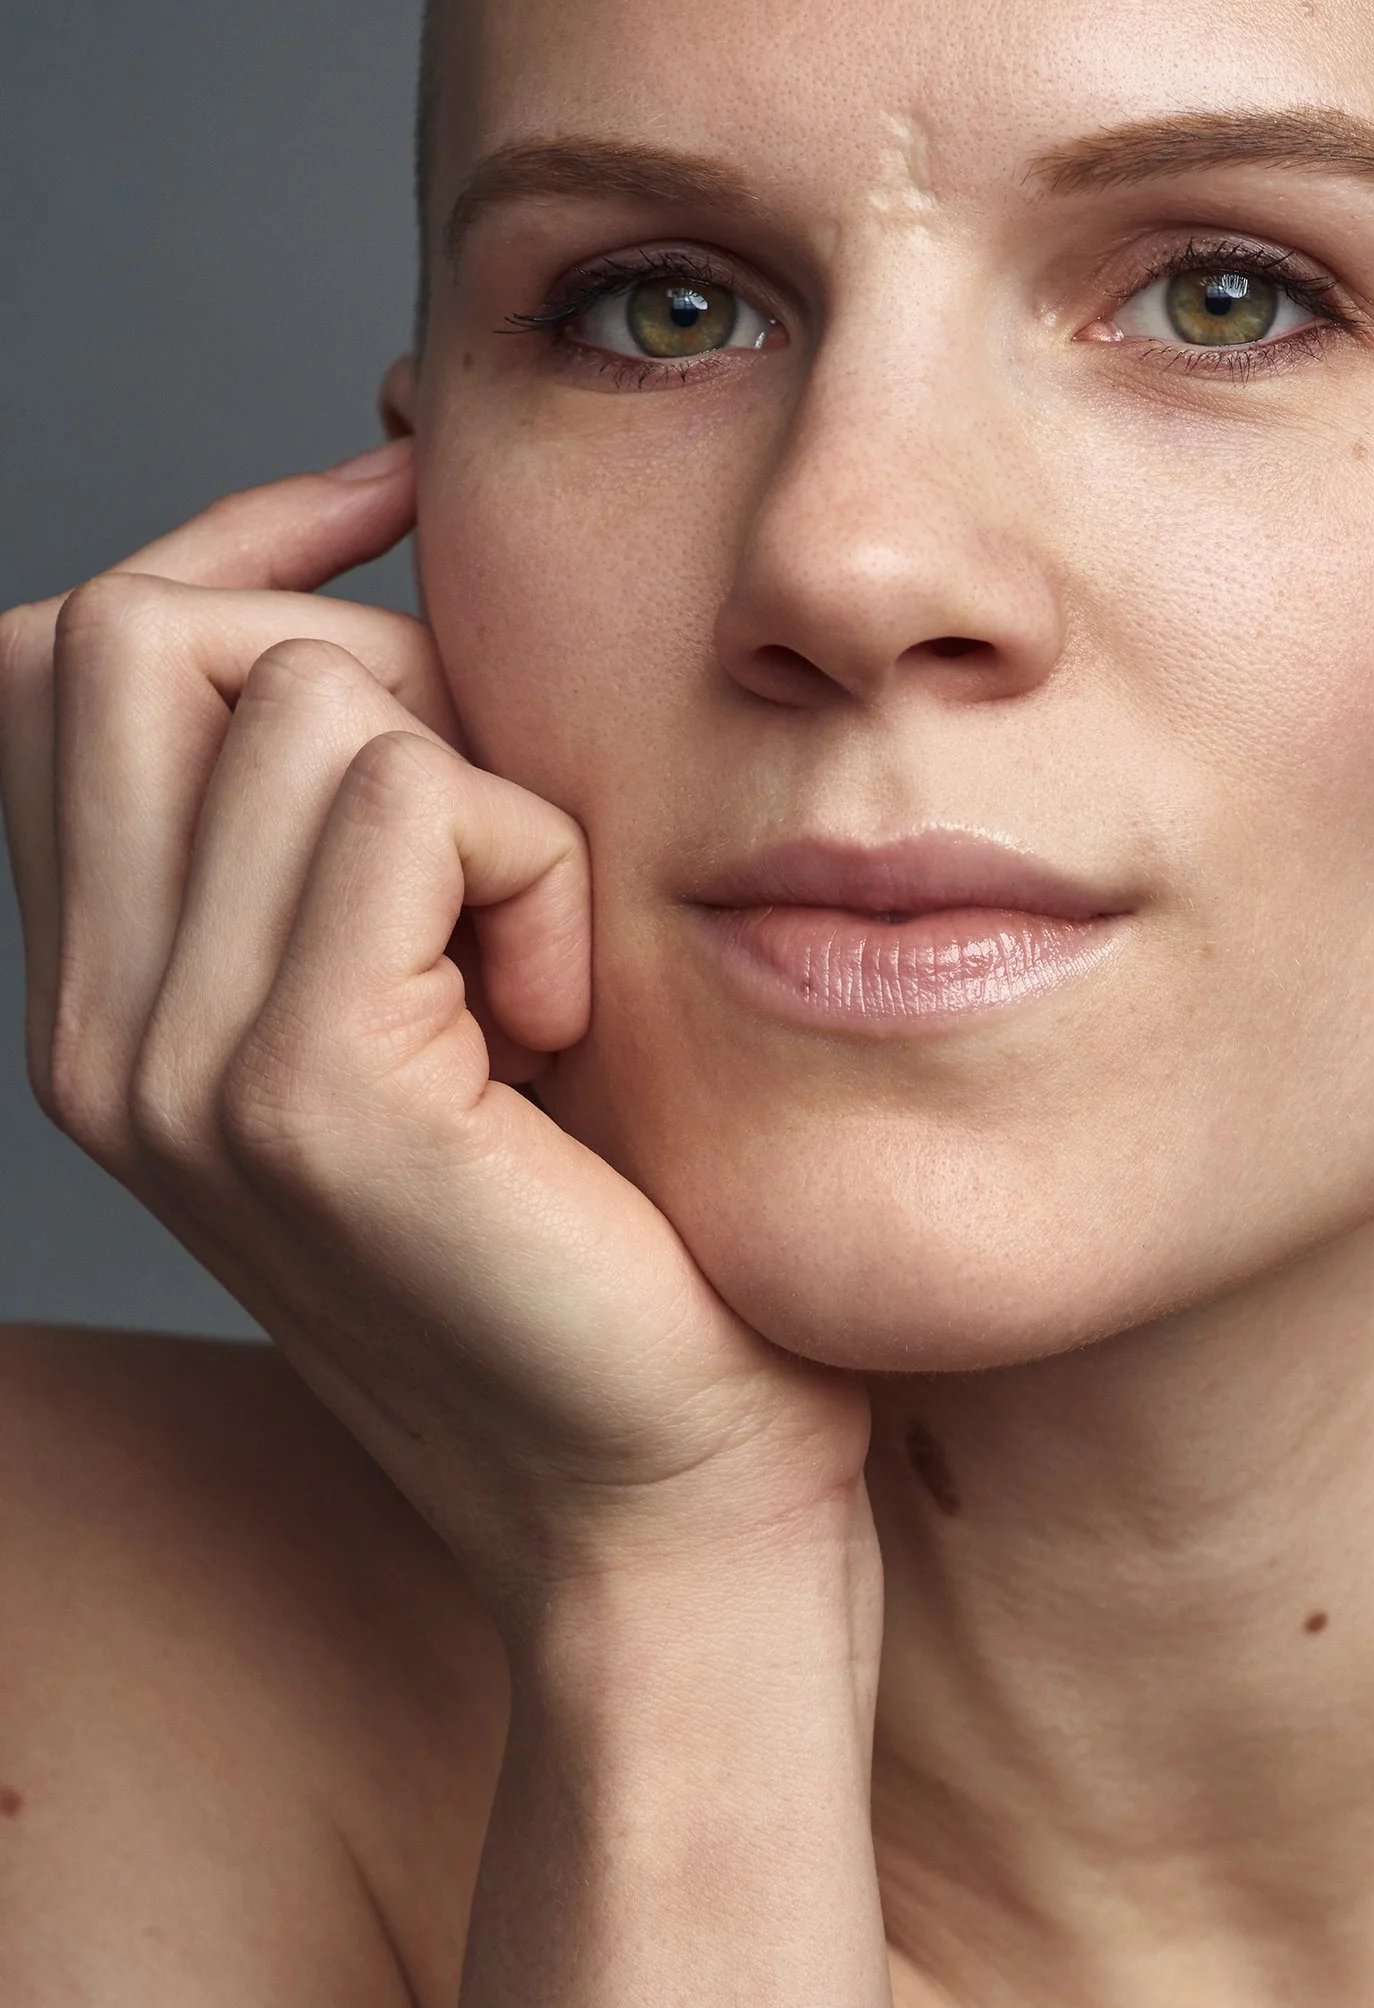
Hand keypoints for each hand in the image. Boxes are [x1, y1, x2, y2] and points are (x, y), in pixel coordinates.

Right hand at [1, 450, 867, 1611]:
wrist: (671, 1502)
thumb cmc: (618, 1243)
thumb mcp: (456, 989)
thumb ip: (369, 816)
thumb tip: (395, 523)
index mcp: (108, 1001)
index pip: (67, 651)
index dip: (243, 539)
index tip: (411, 505)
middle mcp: (94, 1034)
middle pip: (135, 628)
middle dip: (363, 656)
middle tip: (508, 837)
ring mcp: (173, 1069)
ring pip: (306, 695)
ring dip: (489, 792)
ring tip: (543, 982)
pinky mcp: (307, 1096)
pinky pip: (424, 804)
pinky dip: (539, 873)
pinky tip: (566, 1026)